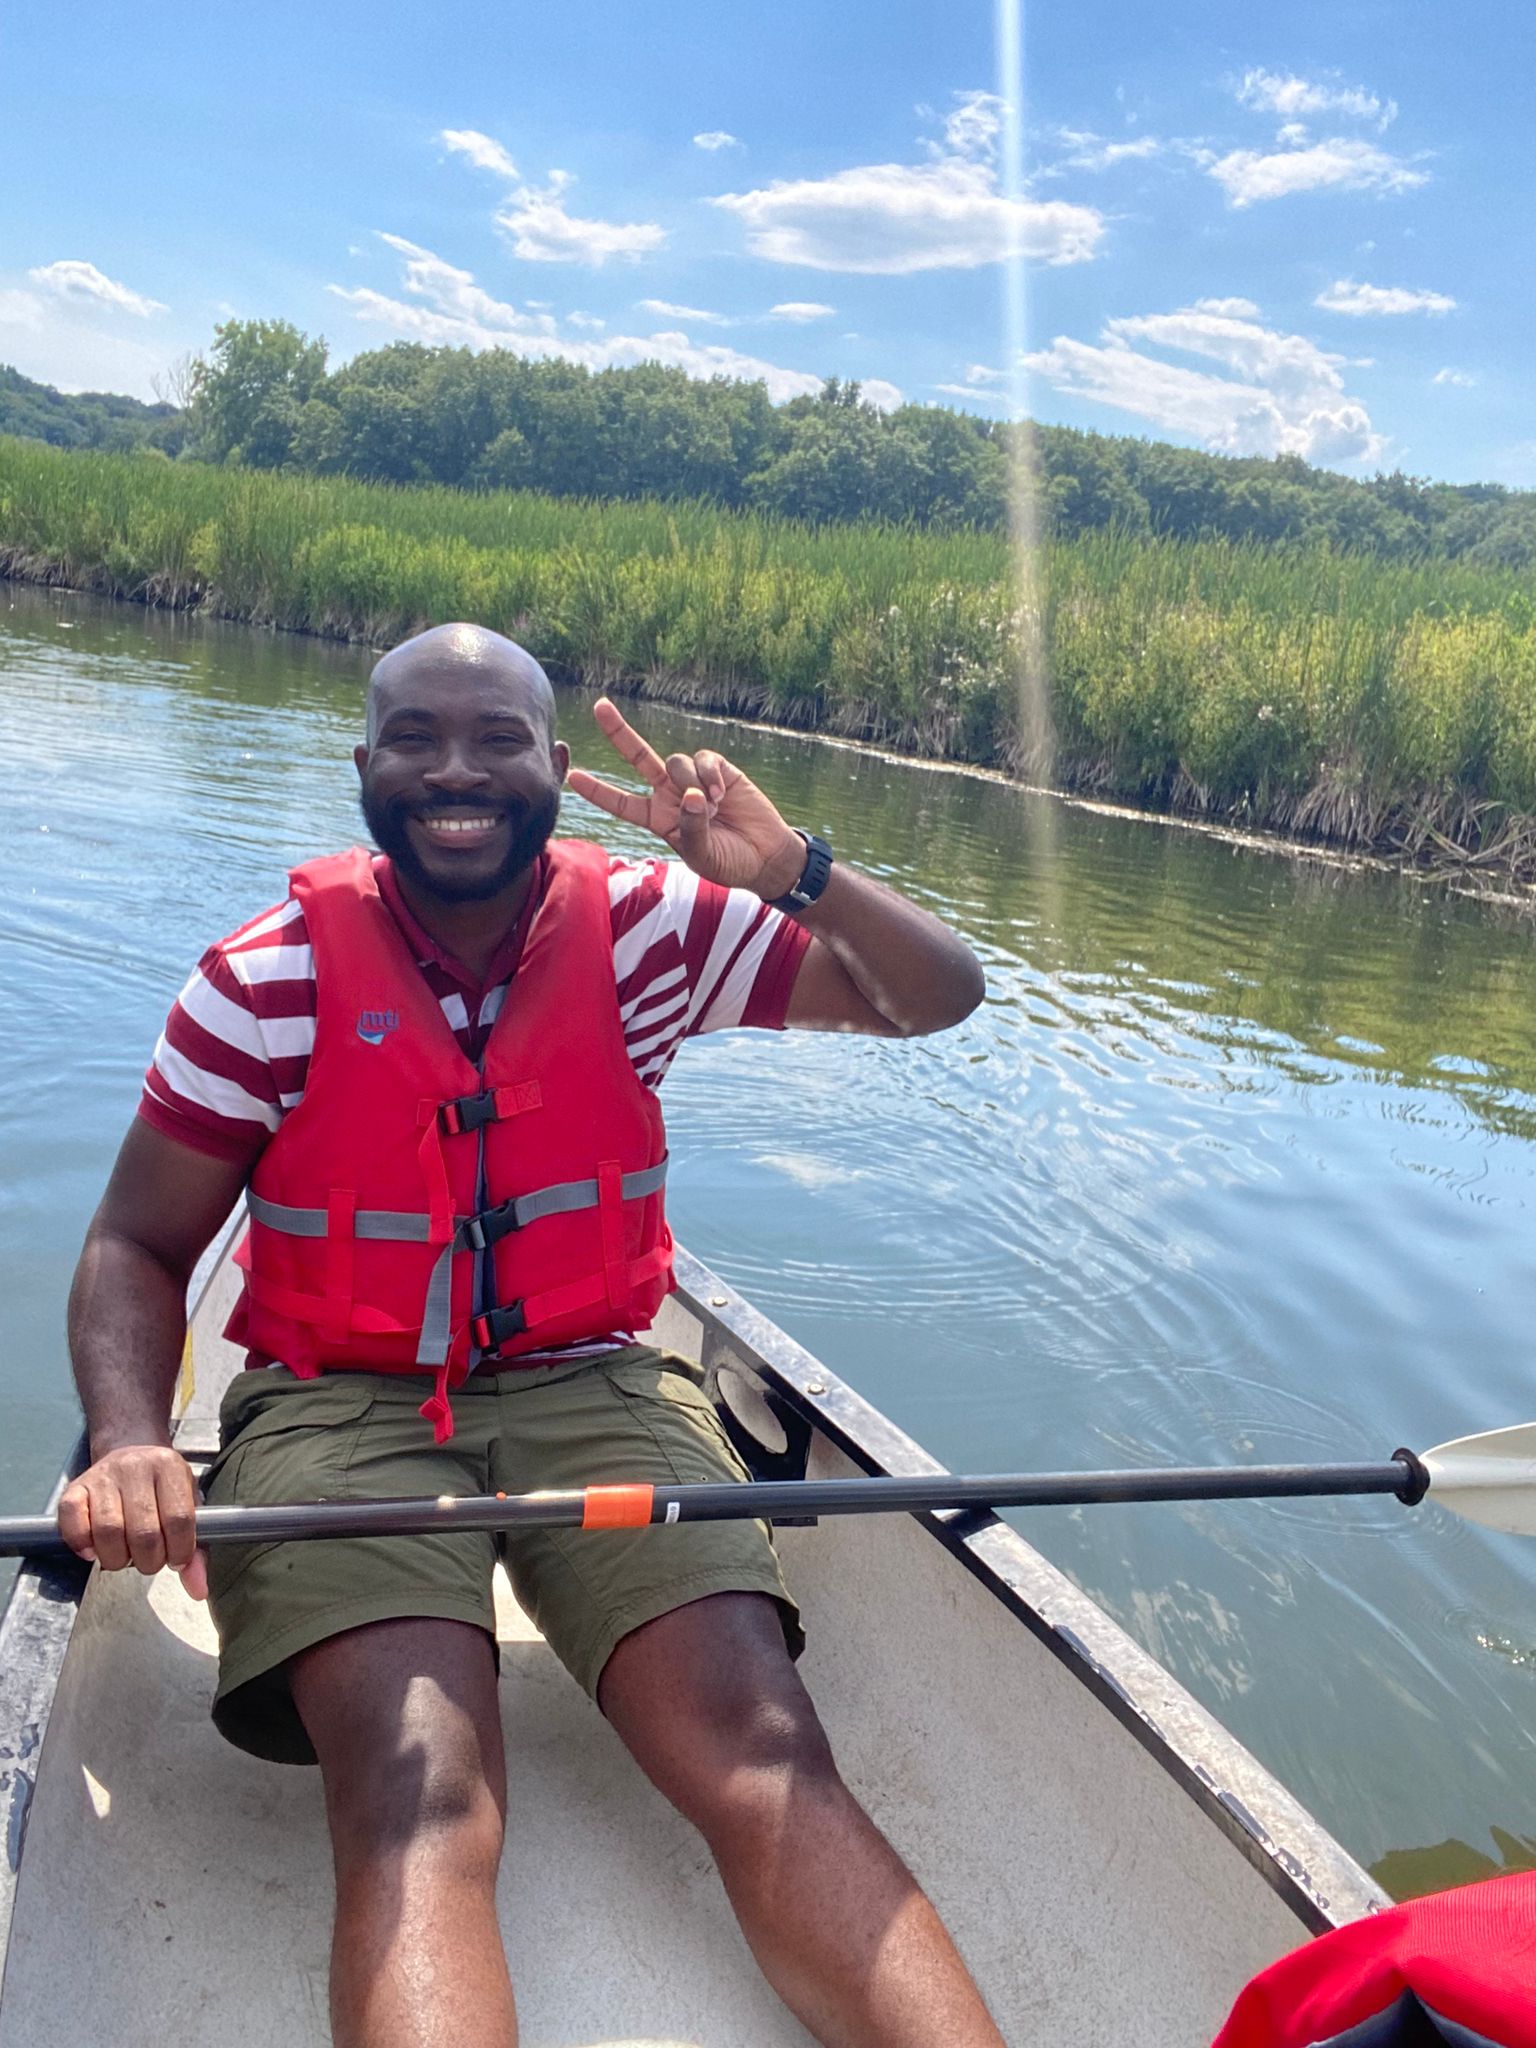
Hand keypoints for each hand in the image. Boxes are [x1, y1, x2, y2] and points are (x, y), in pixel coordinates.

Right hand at [58, 1443, 207, 1600]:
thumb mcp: (189, 1507)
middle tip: (149, 1560)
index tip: (175, 1560)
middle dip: (148, 1561)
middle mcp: (136, 1467)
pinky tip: (94, 1550)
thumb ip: (196, 1551)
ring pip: (108, 1531)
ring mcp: (103, 1476)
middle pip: (143, 1532)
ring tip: (125, 1556)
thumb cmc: (162, 1487)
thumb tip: (198, 1590)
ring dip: (117, 1558)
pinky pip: (72, 1520)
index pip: (178, 1520)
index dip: (178, 1550)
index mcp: (170, 1467)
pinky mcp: (75, 1486)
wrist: (130, 1451)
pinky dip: (82, 1543)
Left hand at [566, 698, 806, 898]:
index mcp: (658, 819)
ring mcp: (693, 780)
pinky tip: (721, 794)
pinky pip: (703, 759)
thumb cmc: (729, 862)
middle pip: (639, 758)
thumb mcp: (702, 856)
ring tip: (712, 809)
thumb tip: (691, 795)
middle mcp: (670, 794)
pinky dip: (709, 775)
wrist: (765, 856)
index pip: (622, 803)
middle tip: (600, 706)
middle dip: (619, 732)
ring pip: (674, 762)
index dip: (600, 791)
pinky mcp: (718, 770)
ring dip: (691, 784)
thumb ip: (692, 828)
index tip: (574, 777)